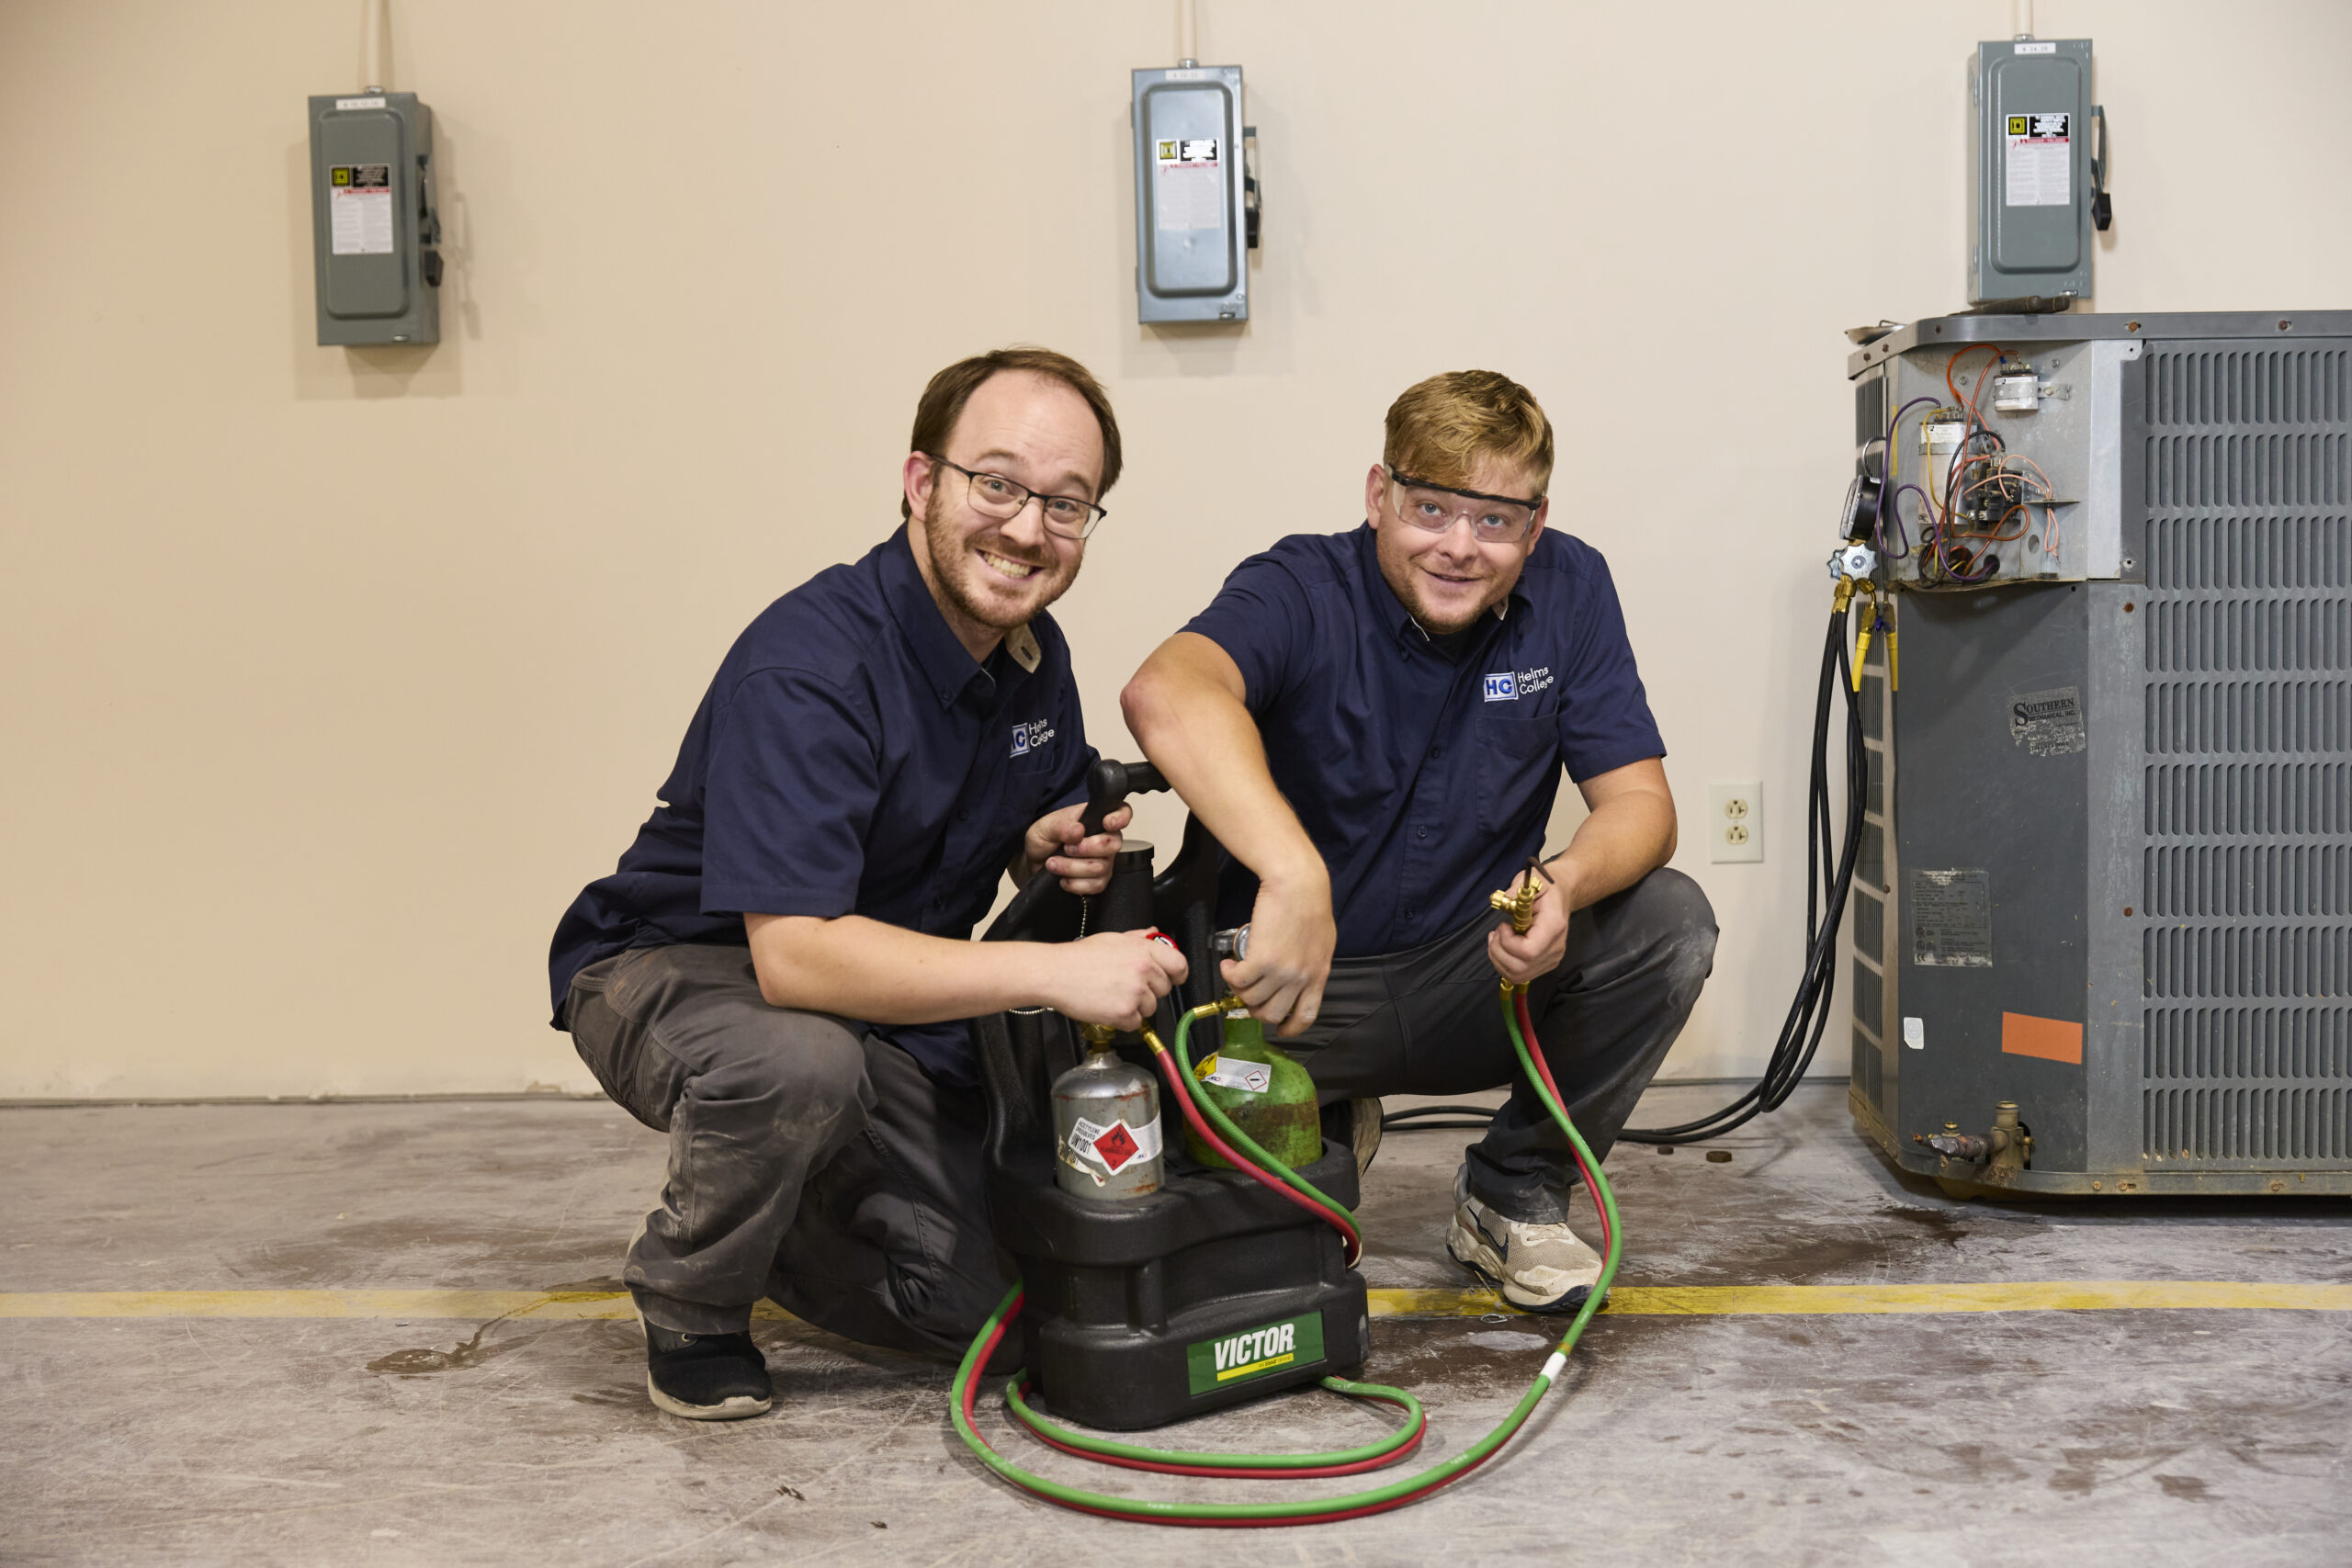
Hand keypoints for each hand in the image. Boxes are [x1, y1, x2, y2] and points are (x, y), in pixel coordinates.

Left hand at [1021, 802, 1130, 893]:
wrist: (1034, 863)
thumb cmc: (1043, 839)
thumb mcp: (1045, 827)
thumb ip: (1060, 826)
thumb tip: (1078, 831)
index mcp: (1095, 819)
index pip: (1121, 812)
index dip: (1120, 817)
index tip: (1107, 823)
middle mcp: (1104, 838)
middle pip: (1113, 844)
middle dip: (1086, 848)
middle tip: (1065, 848)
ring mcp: (1104, 861)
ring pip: (1101, 867)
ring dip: (1072, 867)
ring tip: (1053, 864)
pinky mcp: (1098, 880)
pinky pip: (1096, 885)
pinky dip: (1076, 884)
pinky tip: (1063, 879)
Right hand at [1044, 930, 1189, 1030]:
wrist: (1056, 973)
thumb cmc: (1079, 956)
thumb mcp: (1113, 939)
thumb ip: (1138, 938)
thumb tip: (1154, 933)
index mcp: (1143, 951)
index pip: (1179, 965)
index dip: (1178, 974)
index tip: (1174, 978)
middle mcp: (1144, 971)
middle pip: (1164, 989)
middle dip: (1149, 990)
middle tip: (1126, 986)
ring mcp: (1135, 993)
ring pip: (1151, 1008)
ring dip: (1135, 1006)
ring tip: (1113, 995)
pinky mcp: (1124, 1013)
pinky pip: (1136, 1023)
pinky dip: (1123, 1020)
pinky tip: (1108, 1007)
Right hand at [1224, 867, 1334, 1036]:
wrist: (1298, 884)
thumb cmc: (1310, 904)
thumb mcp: (1321, 943)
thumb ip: (1311, 965)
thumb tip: (1297, 978)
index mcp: (1318, 975)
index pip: (1306, 1016)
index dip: (1291, 1028)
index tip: (1281, 1029)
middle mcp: (1300, 978)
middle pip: (1272, 1014)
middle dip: (1256, 1008)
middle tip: (1249, 994)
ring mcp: (1281, 971)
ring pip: (1250, 998)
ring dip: (1238, 988)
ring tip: (1235, 971)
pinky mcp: (1261, 959)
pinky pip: (1237, 981)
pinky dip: (1228, 974)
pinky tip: (1228, 964)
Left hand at [1489, 863, 1573, 985]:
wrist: (1562, 894)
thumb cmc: (1547, 887)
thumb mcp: (1532, 880)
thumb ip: (1516, 891)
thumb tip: (1504, 901)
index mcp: (1554, 927)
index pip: (1528, 951)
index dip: (1508, 942)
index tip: (1503, 926)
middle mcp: (1555, 948)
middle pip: (1520, 968)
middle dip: (1498, 952)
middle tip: (1496, 933)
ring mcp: (1551, 959)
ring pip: (1517, 975)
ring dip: (1498, 959)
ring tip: (1496, 939)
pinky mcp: (1545, 964)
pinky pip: (1519, 974)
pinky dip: (1504, 964)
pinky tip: (1502, 947)